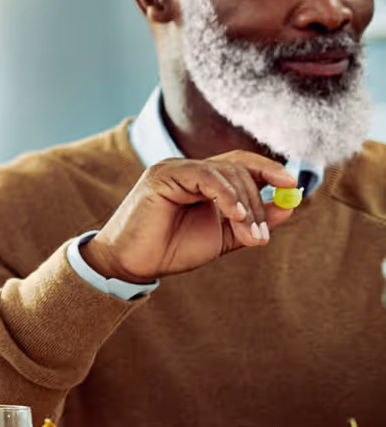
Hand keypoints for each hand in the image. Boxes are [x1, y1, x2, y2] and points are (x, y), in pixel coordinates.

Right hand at [82, 152, 298, 283]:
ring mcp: (174, 169)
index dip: (269, 169)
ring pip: (226, 172)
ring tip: (249, 236)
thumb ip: (253, 221)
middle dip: (258, 203)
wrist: (133, 263)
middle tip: (262, 236)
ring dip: (246, 206)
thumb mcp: (223, 236)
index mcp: (201, 180)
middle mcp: (188, 169)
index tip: (293, 185)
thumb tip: (289, 205)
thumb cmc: (171, 249)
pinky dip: (227, 196)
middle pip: (239, 168)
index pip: (240, 162)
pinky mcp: (162, 176)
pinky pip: (206, 177)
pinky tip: (235, 217)